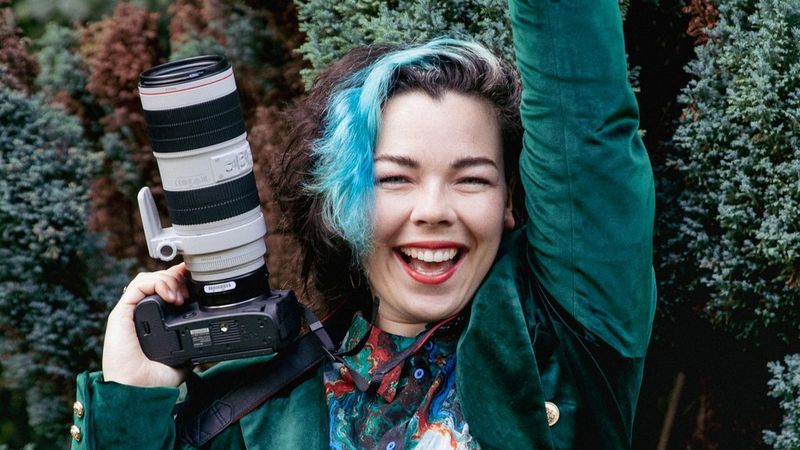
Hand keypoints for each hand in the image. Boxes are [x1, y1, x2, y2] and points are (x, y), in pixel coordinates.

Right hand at [102, 263, 189, 386]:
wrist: (136, 390)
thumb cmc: (153, 381)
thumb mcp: (182, 361)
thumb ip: (191, 349)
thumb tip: (206, 343)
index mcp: (152, 322)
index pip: (164, 290)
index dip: (179, 280)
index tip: (195, 278)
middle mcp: (140, 314)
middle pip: (158, 280)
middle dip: (177, 279)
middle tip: (190, 293)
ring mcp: (130, 312)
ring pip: (148, 278)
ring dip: (168, 280)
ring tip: (181, 297)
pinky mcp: (121, 313)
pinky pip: (138, 285)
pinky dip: (157, 283)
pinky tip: (170, 296)